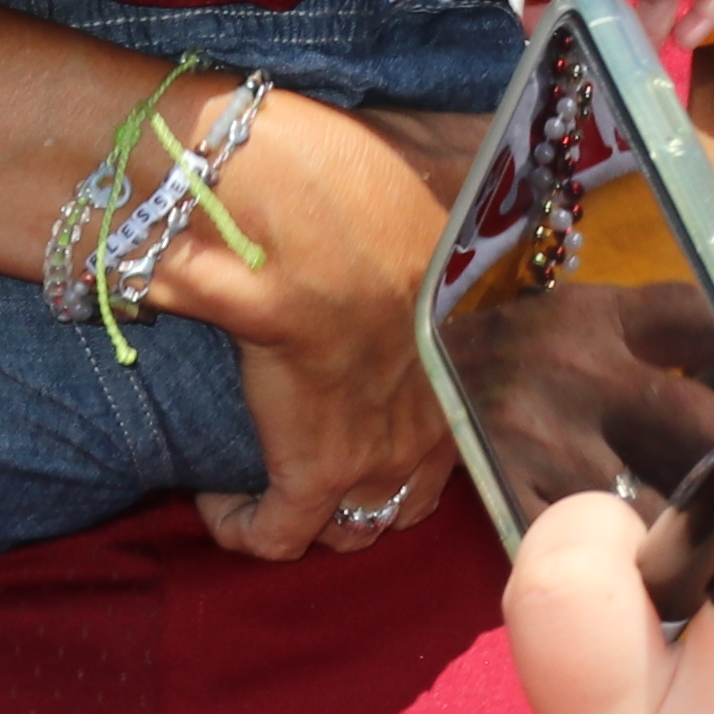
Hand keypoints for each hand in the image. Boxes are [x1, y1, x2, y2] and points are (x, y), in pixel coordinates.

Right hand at [168, 79, 455, 558]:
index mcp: (473, 371)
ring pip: (353, 528)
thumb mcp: (458, 209)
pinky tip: (218, 495)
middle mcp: (439, 425)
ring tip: (270, 482)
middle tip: (316, 468)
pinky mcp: (315, 473)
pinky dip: (244, 526)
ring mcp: (381, 457)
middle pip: (404, 502)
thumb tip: (495, 175)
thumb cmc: (387, 206)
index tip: (364, 426)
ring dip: (314, 515)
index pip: (459, 442)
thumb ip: (472, 214)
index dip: (412, 447)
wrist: (325, 230)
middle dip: (365, 497)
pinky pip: (276, 537)